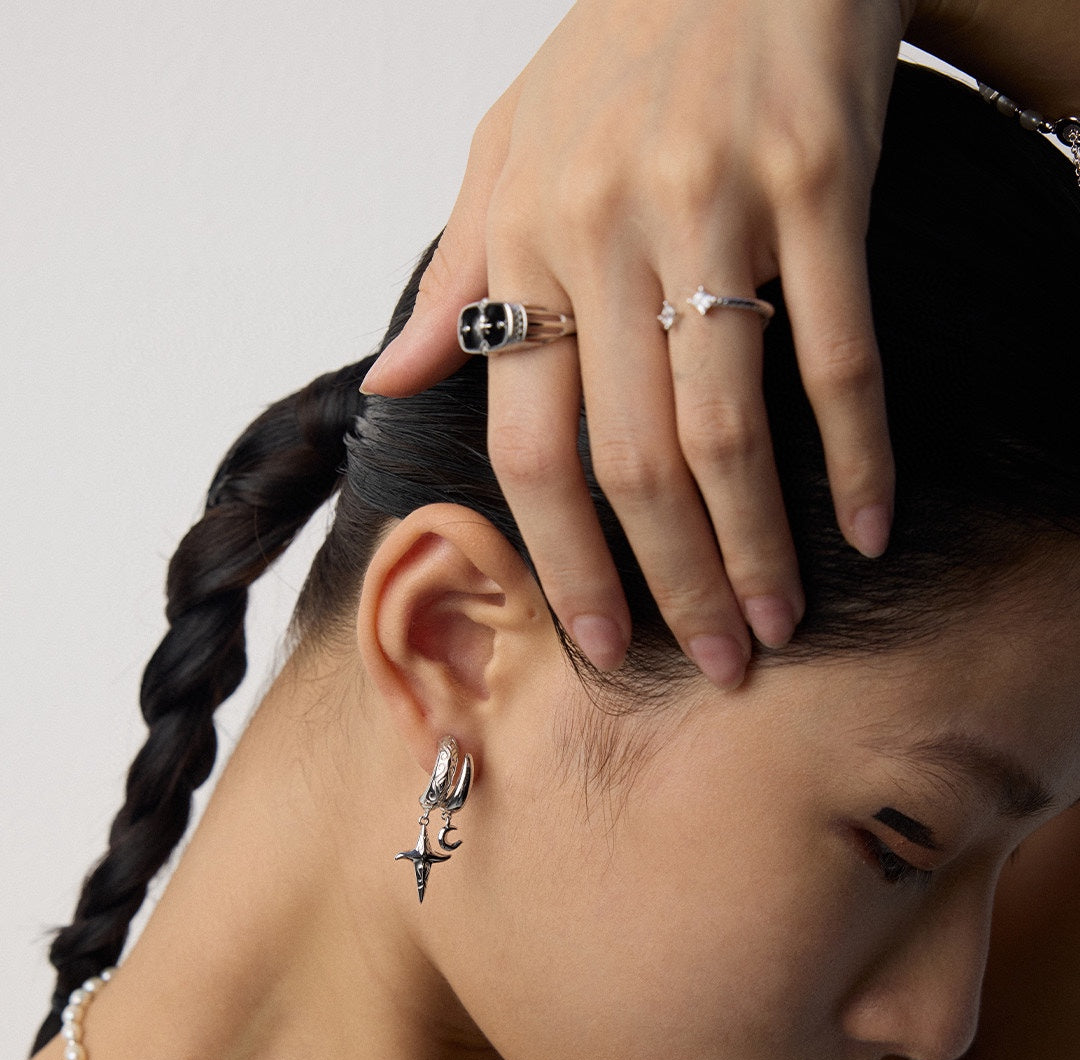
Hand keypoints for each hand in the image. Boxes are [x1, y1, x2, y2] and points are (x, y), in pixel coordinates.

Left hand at [361, 0, 914, 686]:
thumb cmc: (615, 54)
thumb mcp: (503, 151)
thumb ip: (452, 275)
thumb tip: (394, 382)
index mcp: (525, 243)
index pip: (532, 448)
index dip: (568, 563)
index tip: (603, 643)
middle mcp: (606, 235)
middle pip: (633, 464)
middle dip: (673, 584)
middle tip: (716, 660)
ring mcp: (714, 208)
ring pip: (728, 427)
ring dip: (757, 545)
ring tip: (779, 618)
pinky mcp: (818, 179)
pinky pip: (837, 350)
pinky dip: (856, 450)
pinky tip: (867, 522)